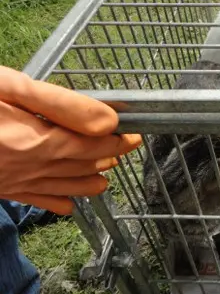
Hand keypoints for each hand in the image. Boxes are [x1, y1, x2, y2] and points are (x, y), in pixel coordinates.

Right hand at [0, 67, 141, 214]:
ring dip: (89, 180)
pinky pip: (35, 200)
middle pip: (80, 164)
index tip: (133, 133)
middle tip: (127, 147)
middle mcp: (28, 166)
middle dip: (107, 156)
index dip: (117, 140)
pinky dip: (57, 201)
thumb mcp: (9, 88)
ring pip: (63, 186)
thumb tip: (107, 122)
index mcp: (37, 141)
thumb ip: (60, 105)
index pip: (92, 144)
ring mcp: (11, 181)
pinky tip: (68, 204)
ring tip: (106, 176)